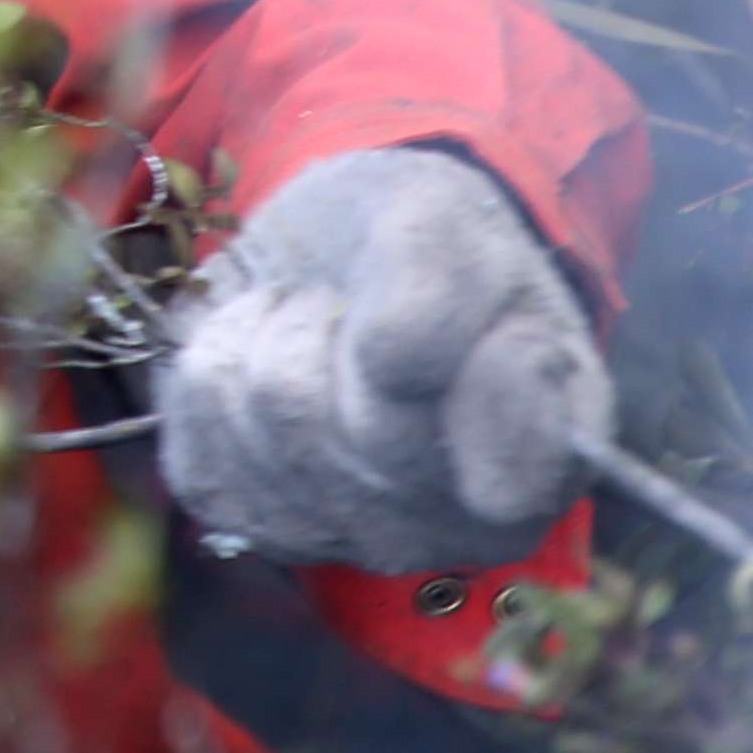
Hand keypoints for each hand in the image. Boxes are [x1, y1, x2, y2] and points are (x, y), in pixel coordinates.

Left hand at [153, 145, 607, 573]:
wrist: (333, 256)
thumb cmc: (408, 239)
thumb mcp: (439, 216)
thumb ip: (438, 279)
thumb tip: (400, 367)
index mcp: (552, 448)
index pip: (495, 443)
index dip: (432, 353)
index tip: (419, 301)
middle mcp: (464, 524)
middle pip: (352, 421)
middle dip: (335, 325)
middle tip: (354, 304)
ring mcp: (359, 536)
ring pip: (268, 411)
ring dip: (272, 332)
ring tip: (311, 324)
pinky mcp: (259, 523)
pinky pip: (201, 439)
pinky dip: (217, 364)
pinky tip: (265, 357)